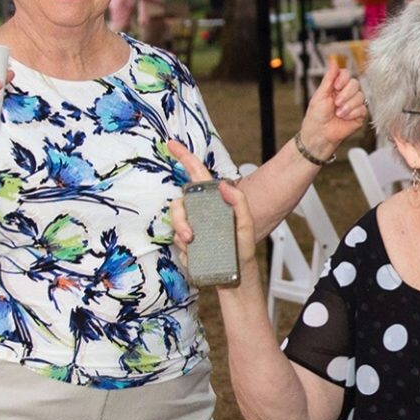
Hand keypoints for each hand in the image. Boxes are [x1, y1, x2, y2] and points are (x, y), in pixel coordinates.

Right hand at [167, 141, 260, 286]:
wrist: (234, 275)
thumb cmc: (242, 249)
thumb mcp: (247, 224)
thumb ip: (239, 203)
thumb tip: (225, 185)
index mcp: (214, 201)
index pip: (198, 175)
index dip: (185, 158)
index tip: (172, 144)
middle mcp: (201, 211)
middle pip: (179, 203)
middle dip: (179, 219)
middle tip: (190, 236)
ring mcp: (193, 225)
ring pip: (175, 222)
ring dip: (181, 234)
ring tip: (194, 247)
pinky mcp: (187, 241)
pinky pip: (177, 240)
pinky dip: (184, 249)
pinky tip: (197, 255)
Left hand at [297, 59, 369, 156]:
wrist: (320, 134)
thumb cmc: (316, 116)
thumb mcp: (321, 94)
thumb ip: (329, 77)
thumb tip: (333, 61)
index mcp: (336, 87)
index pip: (346, 74)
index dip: (343, 79)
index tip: (335, 87)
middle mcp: (347, 94)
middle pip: (355, 83)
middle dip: (345, 94)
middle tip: (336, 104)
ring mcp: (354, 104)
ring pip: (360, 96)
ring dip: (348, 106)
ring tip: (338, 114)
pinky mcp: (360, 115)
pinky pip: (363, 108)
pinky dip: (352, 113)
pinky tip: (345, 118)